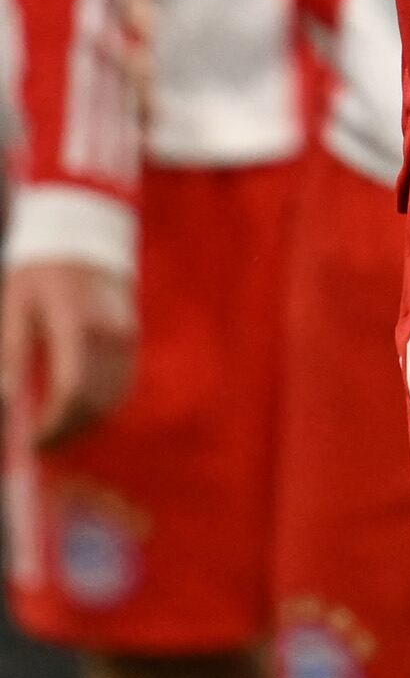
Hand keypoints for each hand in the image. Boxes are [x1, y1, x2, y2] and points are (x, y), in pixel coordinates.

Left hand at [2, 259, 136, 447]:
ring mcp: (123, 336)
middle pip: (93, 401)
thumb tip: (6, 400)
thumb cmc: (40, 271)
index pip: (71, 388)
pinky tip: (76, 411)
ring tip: (54, 431)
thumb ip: (11, 353)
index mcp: (75, 322)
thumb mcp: (14, 305)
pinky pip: (120, 384)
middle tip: (38, 444)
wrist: (84, 233)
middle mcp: (107, 332)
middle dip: (66, 430)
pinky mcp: (129, 338)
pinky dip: (99, 405)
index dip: (53, 424)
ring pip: (110, 398)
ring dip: (83, 422)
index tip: (32, 441)